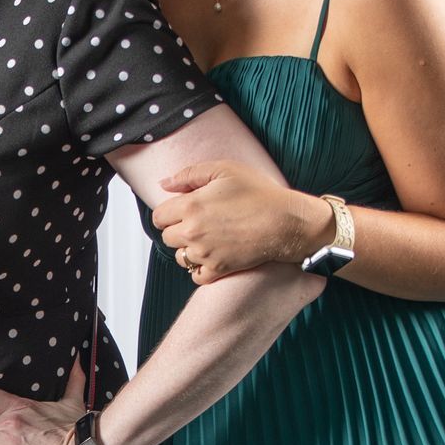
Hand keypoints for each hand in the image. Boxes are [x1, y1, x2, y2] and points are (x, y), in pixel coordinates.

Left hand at [149, 164, 320, 283]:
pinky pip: (196, 275)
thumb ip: (189, 175)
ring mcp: (205, 253)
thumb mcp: (224, 169)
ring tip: (208, 238)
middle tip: (199, 222)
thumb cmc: (258, 192)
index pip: (158, 216)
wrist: (286, 221)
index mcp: (190, 206)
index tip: (183, 209)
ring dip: (188, 249)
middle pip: (167, 237)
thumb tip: (164, 184)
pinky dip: (201, 268)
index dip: (169, 212)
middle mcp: (193, 232)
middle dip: (178, 229)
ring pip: (180, 257)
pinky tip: (213, 254)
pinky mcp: (219, 269)